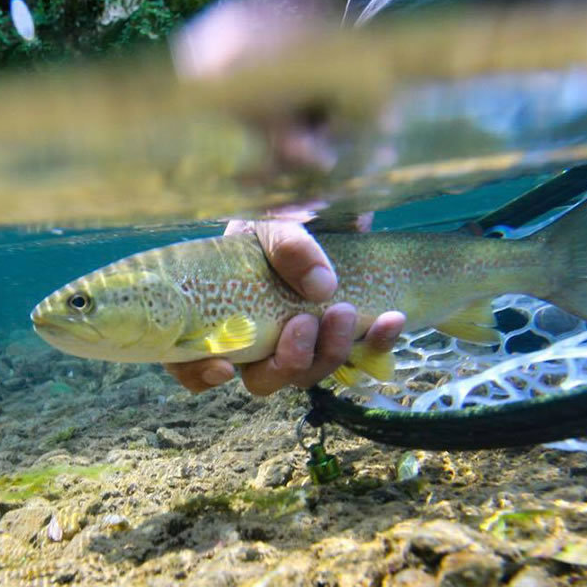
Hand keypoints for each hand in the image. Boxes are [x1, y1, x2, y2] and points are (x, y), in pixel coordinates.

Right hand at [164, 218, 405, 394]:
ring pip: (310, 374)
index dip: (201, 374)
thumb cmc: (282, 213)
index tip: (225, 368)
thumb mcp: (275, 218)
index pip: (194, 359)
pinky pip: (360, 357)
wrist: (332, 206)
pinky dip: (377, 343)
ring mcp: (301, 341)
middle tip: (305, 322)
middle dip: (287, 362)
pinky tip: (391, 320)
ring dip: (330, 351)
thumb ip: (289, 246)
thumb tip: (322, 286)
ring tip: (346, 311)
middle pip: (264, 379)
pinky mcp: (341, 338)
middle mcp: (258, 336)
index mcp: (222, 312)